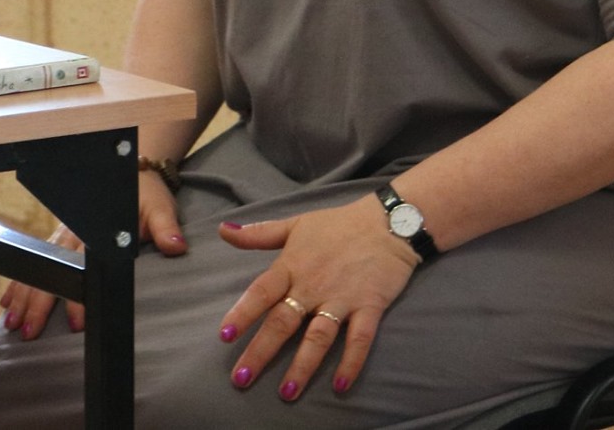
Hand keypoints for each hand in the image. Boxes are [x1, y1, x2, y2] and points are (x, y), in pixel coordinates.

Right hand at [0, 173, 188, 339]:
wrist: (131, 174)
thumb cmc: (146, 195)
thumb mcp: (159, 208)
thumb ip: (165, 228)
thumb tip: (175, 246)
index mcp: (96, 231)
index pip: (83, 270)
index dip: (78, 298)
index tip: (76, 323)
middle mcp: (74, 235)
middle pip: (51, 273)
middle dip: (38, 305)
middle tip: (29, 333)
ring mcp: (62, 236)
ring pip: (37, 269)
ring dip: (23, 297)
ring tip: (11, 324)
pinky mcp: (58, 238)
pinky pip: (34, 262)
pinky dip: (19, 282)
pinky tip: (7, 303)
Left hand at [216, 194, 418, 400]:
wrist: (390, 220)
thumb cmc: (339, 224)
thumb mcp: (297, 224)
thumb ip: (259, 234)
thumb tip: (223, 230)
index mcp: (293, 266)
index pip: (262, 292)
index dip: (243, 313)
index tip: (225, 337)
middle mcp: (314, 285)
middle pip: (283, 321)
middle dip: (262, 351)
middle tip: (242, 378)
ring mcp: (343, 297)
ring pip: (319, 335)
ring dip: (302, 365)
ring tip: (287, 392)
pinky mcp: (370, 306)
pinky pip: (360, 338)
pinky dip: (352, 361)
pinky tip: (341, 385)